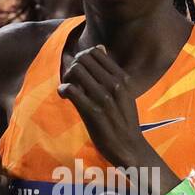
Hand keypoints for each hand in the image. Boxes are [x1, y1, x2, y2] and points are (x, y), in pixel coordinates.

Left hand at [57, 45, 146, 167]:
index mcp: (123, 78)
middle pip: (83, 59)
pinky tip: (64, 97)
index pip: (96, 52)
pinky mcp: (93, 112)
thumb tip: (100, 48)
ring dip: (66, 77)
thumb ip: (112, 72)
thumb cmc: (125, 121)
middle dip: (72, 66)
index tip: (80, 72)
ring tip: (67, 89)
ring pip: (76, 70)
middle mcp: (115, 85)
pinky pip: (71, 89)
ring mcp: (104, 98)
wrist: (130, 147)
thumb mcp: (125, 93)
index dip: (82, 59)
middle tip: (70, 80)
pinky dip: (63, 90)